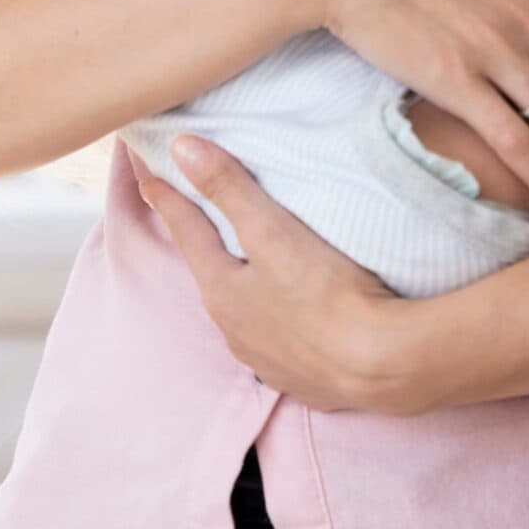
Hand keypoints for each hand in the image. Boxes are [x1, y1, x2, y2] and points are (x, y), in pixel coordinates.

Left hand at [138, 135, 421, 411]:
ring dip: (244, 294)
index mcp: (222, 291)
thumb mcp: (273, 232)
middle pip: (213, 278)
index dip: (168, 200)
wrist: (381, 368)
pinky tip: (293, 325)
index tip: (148, 178)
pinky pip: (282, 348)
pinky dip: (280, 329)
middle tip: (198, 224)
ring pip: (246, 317)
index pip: (186, 233)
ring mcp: (269, 362)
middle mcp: (236, 331)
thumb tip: (181, 148)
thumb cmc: (327, 294)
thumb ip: (228, 189)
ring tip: (251, 276)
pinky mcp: (305, 381)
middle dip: (205, 250)